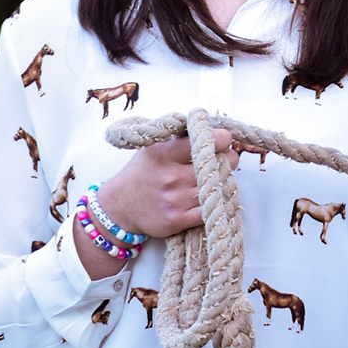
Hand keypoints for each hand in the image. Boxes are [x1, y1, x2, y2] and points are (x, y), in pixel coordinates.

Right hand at [73, 129, 237, 278]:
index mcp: (164, 153)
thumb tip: (213, 127)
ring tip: (216, 177)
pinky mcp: (178, 219)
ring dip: (223, 181)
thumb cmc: (142, 173)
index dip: (221, 139)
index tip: (224, 140)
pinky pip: (210, 210)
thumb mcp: (154, 147)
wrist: (119, 206)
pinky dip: (216, 203)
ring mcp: (175, 199)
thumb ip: (181, 138)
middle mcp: (171, 176)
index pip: (205, 140)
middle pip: (218, 164)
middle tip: (226, 159)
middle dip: (228, 159)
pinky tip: (212, 197)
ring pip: (217, 187)